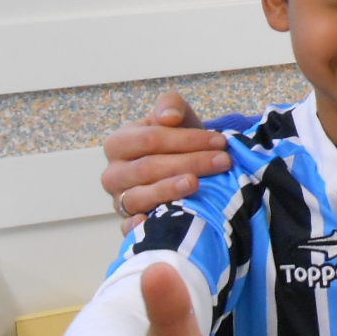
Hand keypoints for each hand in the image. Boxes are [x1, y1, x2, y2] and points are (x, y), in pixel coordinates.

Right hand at [102, 92, 229, 231]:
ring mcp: (120, 201)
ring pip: (141, 196)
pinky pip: (130, 229)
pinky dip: (141, 227)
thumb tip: (169, 117)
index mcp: (119, 143)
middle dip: (189, 163)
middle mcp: (113, 174)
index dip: (186, 139)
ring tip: (197, 184)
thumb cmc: (177, 141)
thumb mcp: (176, 117)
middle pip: (149, 168)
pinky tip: (158, 222)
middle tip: (223, 161)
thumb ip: (171, 106)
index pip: (150, 139)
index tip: (219, 141)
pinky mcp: (128, 224)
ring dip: (171, 190)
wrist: (183, 167)